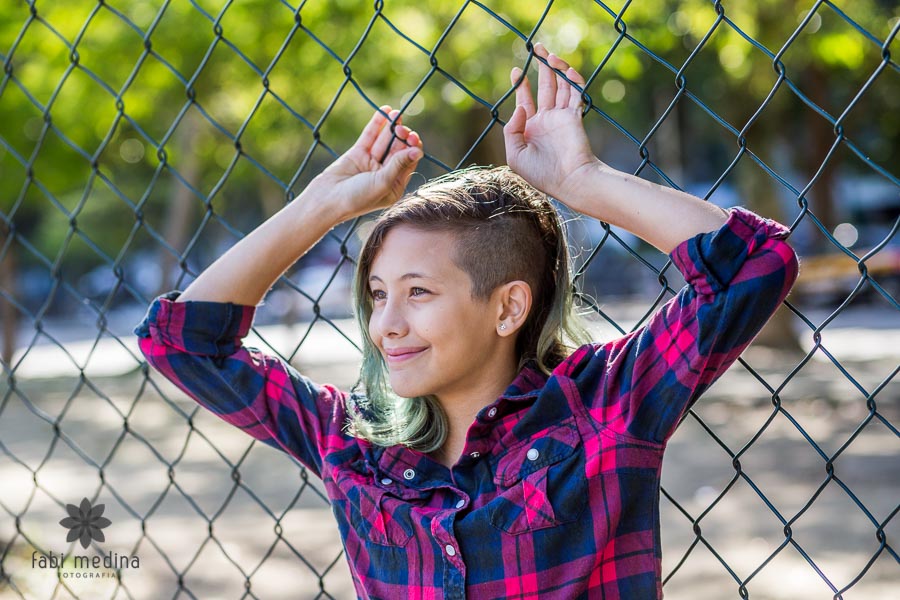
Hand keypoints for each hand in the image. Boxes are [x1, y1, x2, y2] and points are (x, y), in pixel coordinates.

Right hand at [308, 106, 422, 220]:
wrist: (327, 199)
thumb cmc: (357, 198)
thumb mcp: (383, 182)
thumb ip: (399, 165)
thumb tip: (418, 151)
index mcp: (394, 185)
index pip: (408, 162)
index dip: (412, 148)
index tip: (413, 138)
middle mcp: (384, 173)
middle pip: (398, 149)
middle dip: (402, 137)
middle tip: (402, 129)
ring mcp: (371, 162)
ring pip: (385, 141)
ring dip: (392, 127)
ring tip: (396, 113)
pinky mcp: (358, 153)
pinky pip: (370, 136)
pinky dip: (377, 123)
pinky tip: (385, 110)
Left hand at [503, 43, 601, 201]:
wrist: (570, 181)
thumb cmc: (541, 174)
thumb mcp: (515, 155)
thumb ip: (512, 130)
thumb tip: (520, 106)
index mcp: (531, 129)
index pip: (525, 101)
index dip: (521, 85)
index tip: (516, 70)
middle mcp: (547, 120)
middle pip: (545, 88)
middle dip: (541, 68)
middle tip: (538, 48)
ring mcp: (562, 118)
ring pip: (561, 87)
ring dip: (556, 70)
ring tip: (550, 55)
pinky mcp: (575, 117)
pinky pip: (575, 94)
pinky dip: (572, 81)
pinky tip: (567, 70)